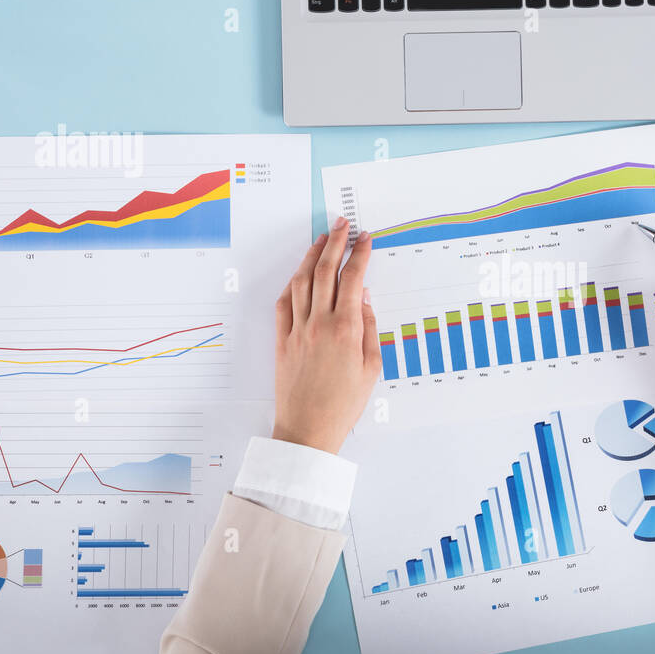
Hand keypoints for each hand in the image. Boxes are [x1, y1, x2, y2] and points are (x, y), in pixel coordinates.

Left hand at [272, 217, 379, 454]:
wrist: (308, 429)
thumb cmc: (344, 404)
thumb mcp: (372, 367)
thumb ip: (370, 329)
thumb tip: (366, 299)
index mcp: (347, 329)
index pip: (354, 279)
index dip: (360, 254)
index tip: (366, 238)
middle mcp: (320, 323)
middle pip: (325, 271)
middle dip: (336, 243)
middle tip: (343, 225)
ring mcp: (298, 330)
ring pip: (302, 281)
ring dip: (312, 256)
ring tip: (322, 240)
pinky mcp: (282, 340)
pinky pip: (285, 303)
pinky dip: (293, 284)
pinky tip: (300, 274)